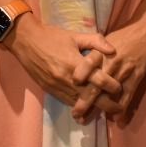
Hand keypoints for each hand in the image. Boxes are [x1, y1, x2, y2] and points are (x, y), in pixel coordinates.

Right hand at [6, 16, 120, 109]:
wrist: (25, 41)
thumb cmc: (52, 36)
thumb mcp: (75, 35)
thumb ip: (96, 41)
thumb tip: (114, 50)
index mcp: (74, 63)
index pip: (98, 80)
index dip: (112, 86)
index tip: (119, 88)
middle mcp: (67, 79)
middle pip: (91, 98)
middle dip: (107, 105)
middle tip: (119, 108)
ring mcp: (57, 87)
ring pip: (79, 103)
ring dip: (93, 108)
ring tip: (107, 111)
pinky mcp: (50, 91)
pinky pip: (68, 102)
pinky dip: (79, 106)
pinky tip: (87, 110)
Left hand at [71, 16, 145, 123]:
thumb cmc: (125, 34)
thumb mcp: (105, 38)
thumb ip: (93, 51)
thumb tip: (80, 63)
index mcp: (101, 52)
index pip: (87, 65)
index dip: (80, 76)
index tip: (71, 87)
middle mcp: (111, 63)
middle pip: (96, 85)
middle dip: (85, 101)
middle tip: (76, 113)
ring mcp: (124, 71)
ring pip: (110, 94)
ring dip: (101, 108)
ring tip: (91, 119)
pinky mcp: (136, 77)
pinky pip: (128, 96)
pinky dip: (122, 108)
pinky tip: (117, 119)